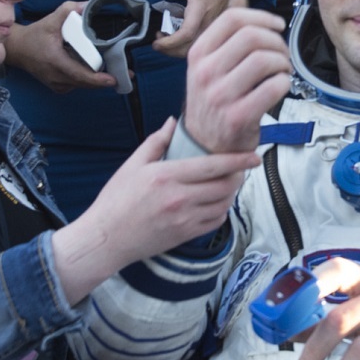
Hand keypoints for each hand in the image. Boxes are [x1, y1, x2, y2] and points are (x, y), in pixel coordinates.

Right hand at [3, 1, 114, 92]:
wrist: (17, 50)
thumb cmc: (35, 35)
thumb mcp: (51, 19)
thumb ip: (70, 10)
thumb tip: (89, 5)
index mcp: (55, 62)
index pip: (80, 75)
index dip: (98, 79)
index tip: (114, 79)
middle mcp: (57, 78)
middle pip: (86, 83)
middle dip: (106, 79)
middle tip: (127, 72)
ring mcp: (57, 85)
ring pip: (83, 85)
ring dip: (99, 79)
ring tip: (116, 70)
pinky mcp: (59, 87)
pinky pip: (78, 85)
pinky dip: (88, 78)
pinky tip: (97, 70)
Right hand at [51, 118, 257, 300]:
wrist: (106, 238)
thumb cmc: (116, 199)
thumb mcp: (133, 165)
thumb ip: (157, 142)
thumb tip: (173, 122)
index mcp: (166, 176)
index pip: (213, 165)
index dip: (238, 160)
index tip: (254, 156)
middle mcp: (179, 198)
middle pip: (225, 185)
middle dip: (238, 175)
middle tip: (239, 168)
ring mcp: (184, 219)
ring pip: (224, 204)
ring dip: (231, 193)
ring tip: (228, 183)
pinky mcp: (186, 235)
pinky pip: (216, 221)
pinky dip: (221, 210)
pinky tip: (216, 202)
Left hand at [149, 0, 260, 55]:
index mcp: (200, 9)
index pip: (187, 33)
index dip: (170, 42)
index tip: (157, 41)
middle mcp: (208, 23)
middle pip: (190, 48)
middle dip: (170, 50)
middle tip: (156, 43)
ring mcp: (212, 30)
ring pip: (195, 50)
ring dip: (177, 51)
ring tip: (163, 40)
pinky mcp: (213, 34)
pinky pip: (199, 47)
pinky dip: (184, 48)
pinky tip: (175, 38)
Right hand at [181, 1, 291, 154]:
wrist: (205, 144)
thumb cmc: (214, 101)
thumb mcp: (211, 63)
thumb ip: (226, 31)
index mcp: (199, 53)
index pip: (233, 18)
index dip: (262, 17)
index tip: (277, 26)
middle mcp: (206, 72)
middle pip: (252, 36)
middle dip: (277, 41)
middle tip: (282, 54)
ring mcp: (220, 95)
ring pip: (265, 60)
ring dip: (283, 63)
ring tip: (282, 71)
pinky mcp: (238, 116)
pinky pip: (274, 87)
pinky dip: (285, 83)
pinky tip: (280, 87)